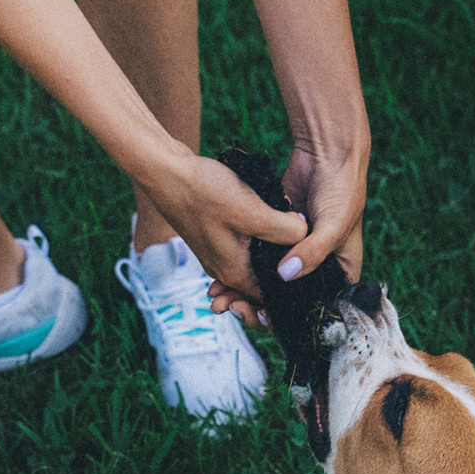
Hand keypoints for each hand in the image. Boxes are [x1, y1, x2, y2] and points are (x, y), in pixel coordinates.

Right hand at [144, 152, 306, 309]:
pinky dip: (257, 246)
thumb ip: (285, 230)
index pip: (267, 301)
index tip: (308, 276)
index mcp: (234, 273)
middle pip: (258, 288)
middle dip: (281, 279)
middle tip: (302, 257)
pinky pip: (241, 251)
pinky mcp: (213, 237)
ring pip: (251, 267)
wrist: (166, 171)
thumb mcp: (253, 212)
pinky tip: (271, 224)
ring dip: (270, 259)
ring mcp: (216, 254)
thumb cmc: (205, 192)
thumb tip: (306, 232)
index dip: (289, 295)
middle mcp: (223, 270)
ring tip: (291, 238)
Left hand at [207, 141, 367, 326]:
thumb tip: (284, 275)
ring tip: (221, 299)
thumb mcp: (333, 225)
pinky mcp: (278, 235)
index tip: (261, 319)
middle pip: (288, 297)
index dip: (290, 317)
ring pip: (269, 279)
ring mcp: (296, 251)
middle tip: (234, 309)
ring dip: (246, 289)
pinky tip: (221, 277)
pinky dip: (242, 266)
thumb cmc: (342, 189)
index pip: (316, 306)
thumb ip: (312, 252)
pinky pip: (259, 258)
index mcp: (340, 271)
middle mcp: (318, 265)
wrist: (329, 151)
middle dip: (260, 306)